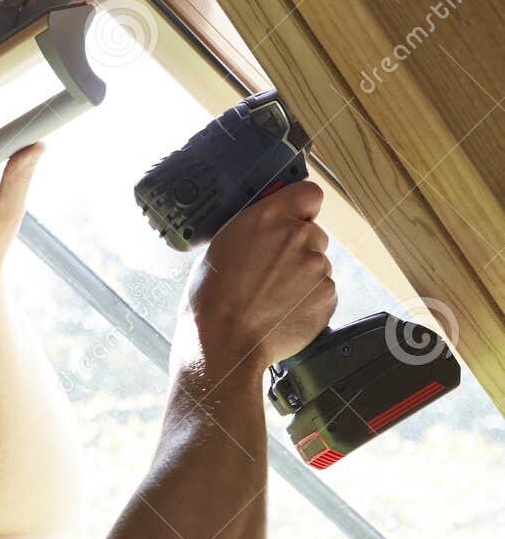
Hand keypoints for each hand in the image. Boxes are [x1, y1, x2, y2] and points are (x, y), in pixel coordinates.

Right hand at [177, 179, 337, 374]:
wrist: (223, 344)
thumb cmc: (212, 300)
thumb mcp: (222, 247)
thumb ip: (255, 230)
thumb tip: (268, 229)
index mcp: (269, 217)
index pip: (309, 194)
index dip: (303, 210)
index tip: (296, 220)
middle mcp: (299, 236)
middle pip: (313, 235)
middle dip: (299, 251)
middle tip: (272, 275)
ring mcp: (317, 266)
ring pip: (318, 267)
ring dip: (303, 280)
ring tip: (273, 301)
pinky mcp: (327, 296)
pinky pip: (323, 294)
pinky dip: (309, 304)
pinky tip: (283, 314)